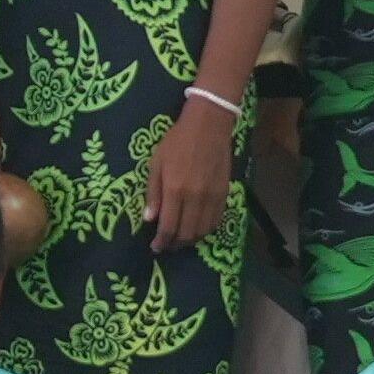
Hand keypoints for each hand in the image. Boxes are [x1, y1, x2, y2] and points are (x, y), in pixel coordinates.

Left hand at [144, 99, 236, 249]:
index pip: (168, 227)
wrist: (208, 126)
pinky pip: (216, 221)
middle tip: (167, 246)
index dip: (161, 241)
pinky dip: (206, 230)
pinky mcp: (224, 194)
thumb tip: (149, 219)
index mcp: (175, 190)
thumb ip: (153, 193)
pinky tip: (197, 229)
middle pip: (187, 233)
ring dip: (191, 240)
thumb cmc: (177, 142)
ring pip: (203, 230)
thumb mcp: (156, 164)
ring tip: (180, 240)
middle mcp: (195, 198)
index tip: (155, 247)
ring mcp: (212, 197)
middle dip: (175, 244)